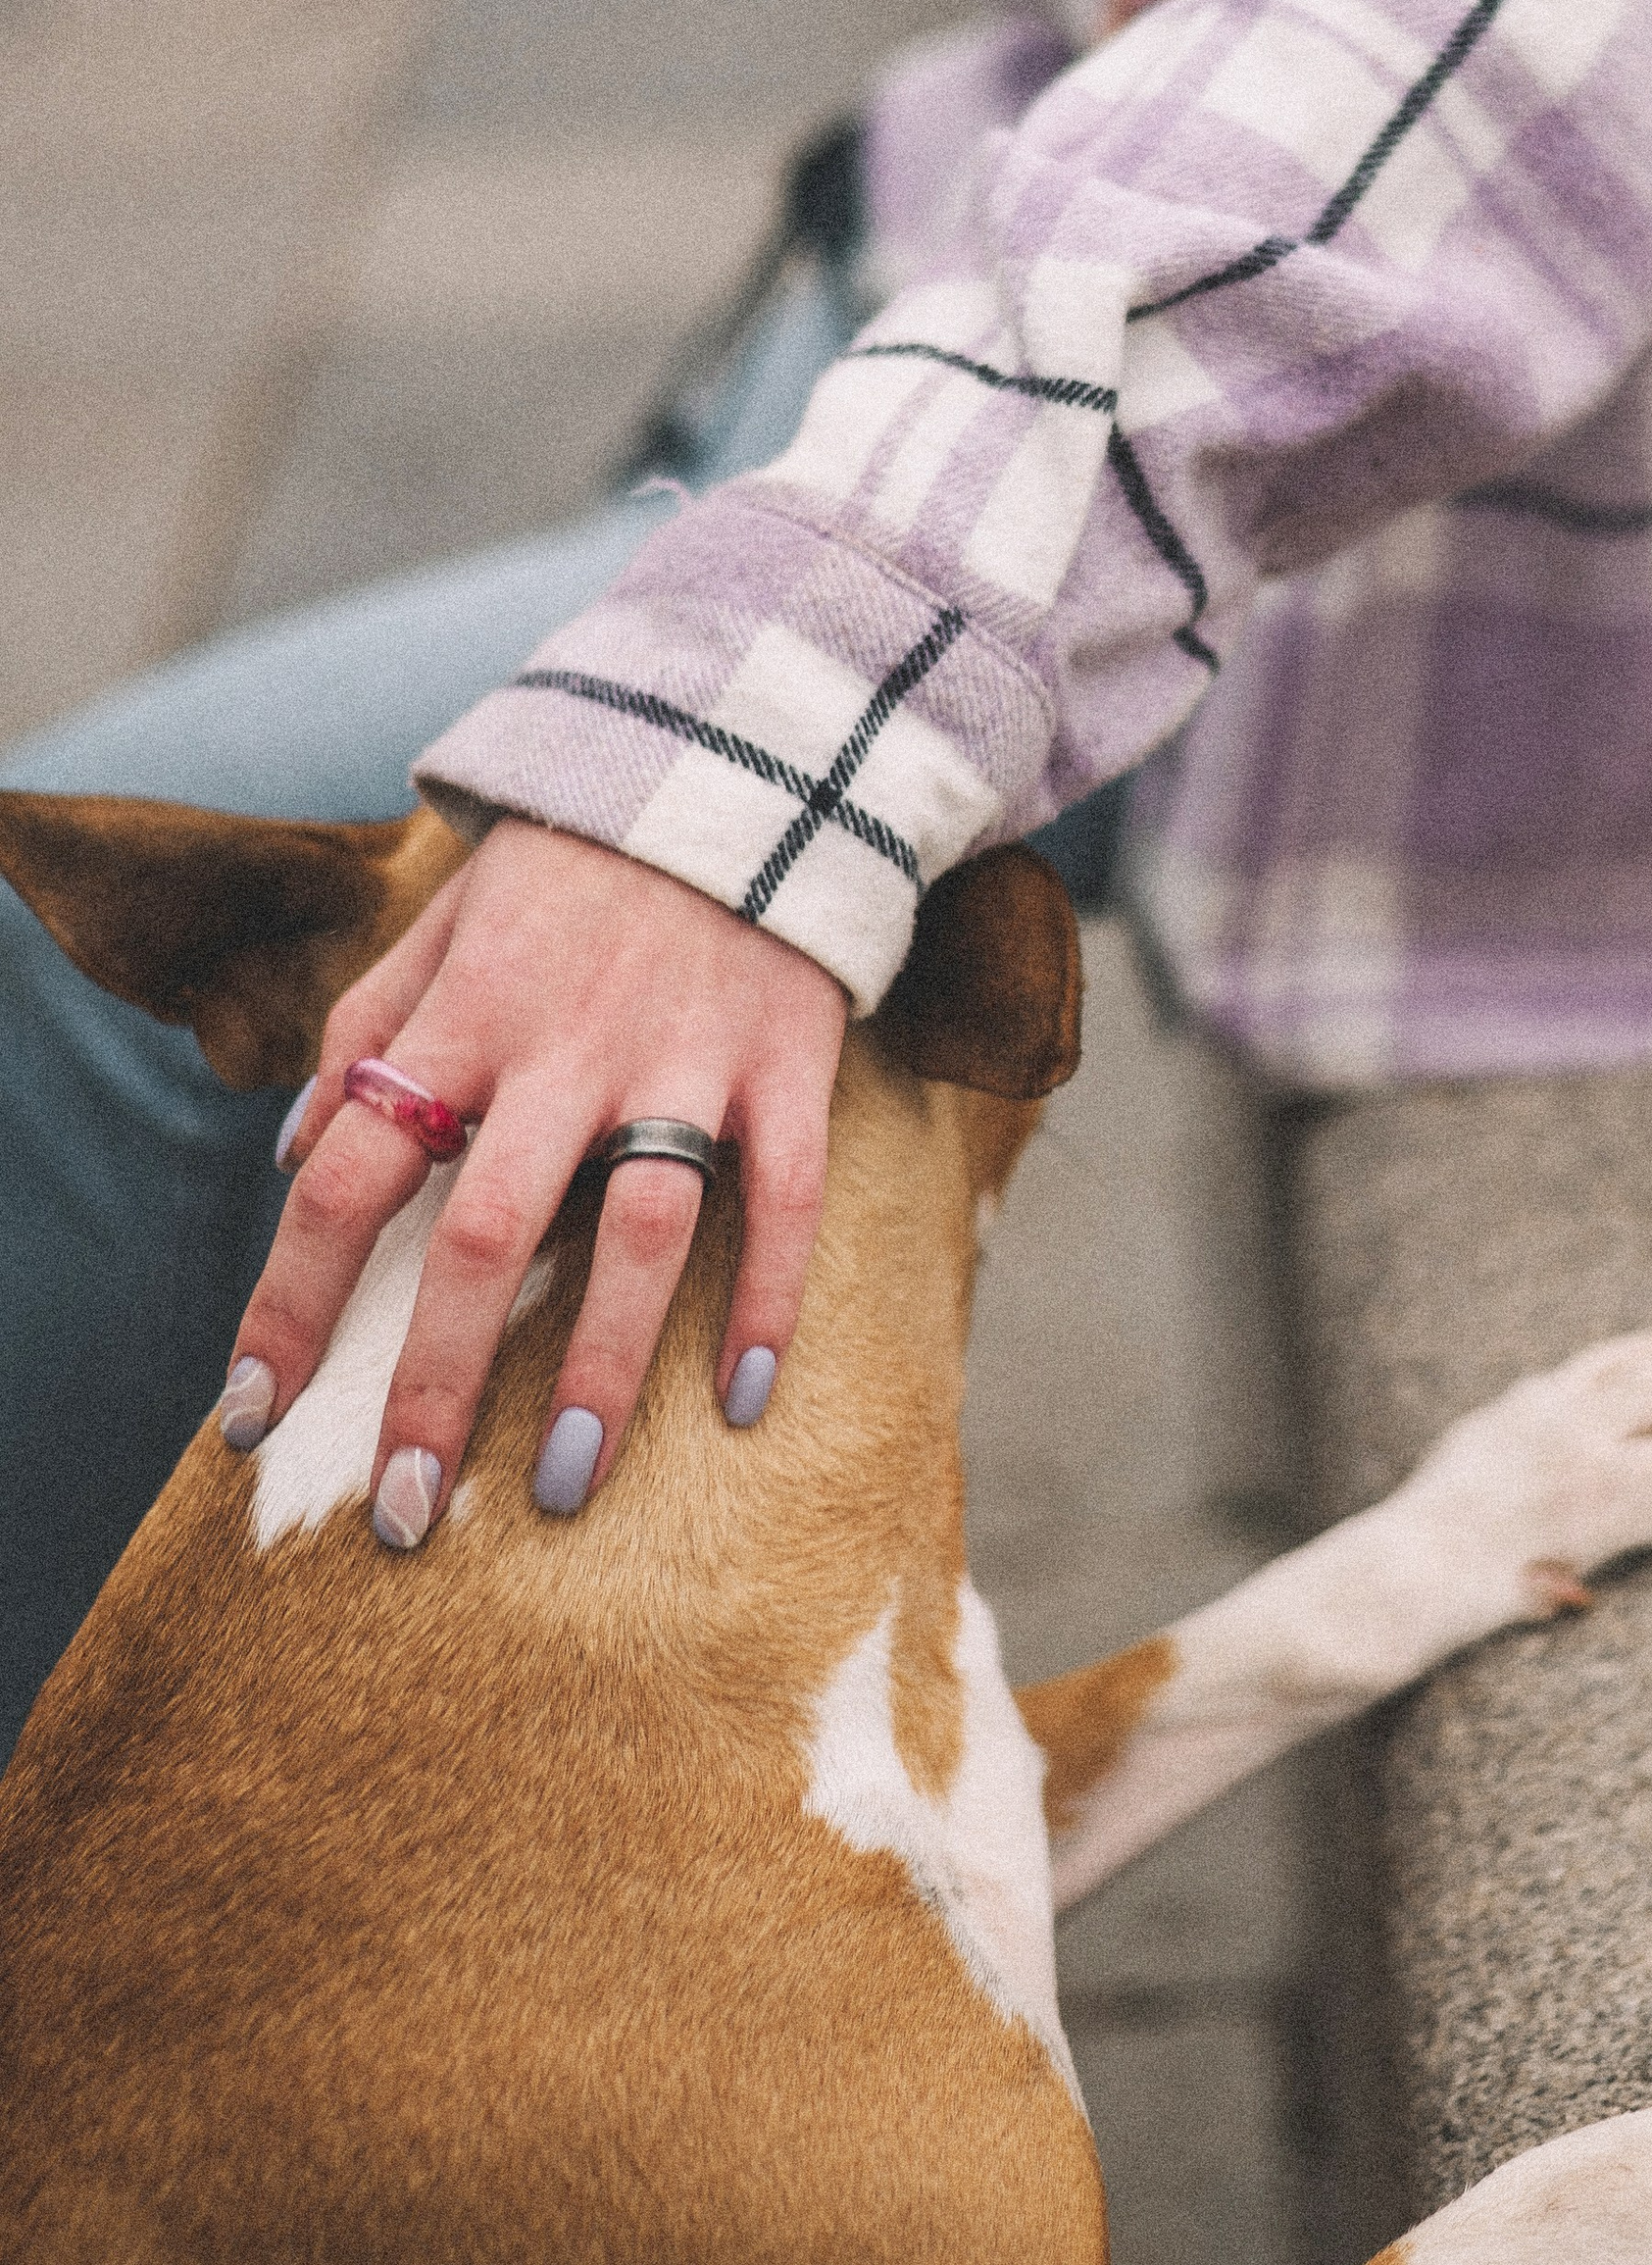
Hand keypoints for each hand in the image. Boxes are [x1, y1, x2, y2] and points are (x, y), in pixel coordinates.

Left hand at [228, 819, 845, 1541]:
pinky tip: (745, 1396)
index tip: (248, 1417)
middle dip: (438, 1383)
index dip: (291, 1301)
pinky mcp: (789, 1058)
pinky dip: (771, 1297)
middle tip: (404, 1511)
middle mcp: (570, 1043)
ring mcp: (689, 1055)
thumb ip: (366, 1024)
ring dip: (600, 1372)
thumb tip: (296, 1154)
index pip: (354, 1171)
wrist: (741, 753)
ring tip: (559, 1486)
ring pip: (643, 1234)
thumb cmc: (573, 857)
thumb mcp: (445, 915)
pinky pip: (788, 1197)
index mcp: (467, 1011)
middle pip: (492, 1234)